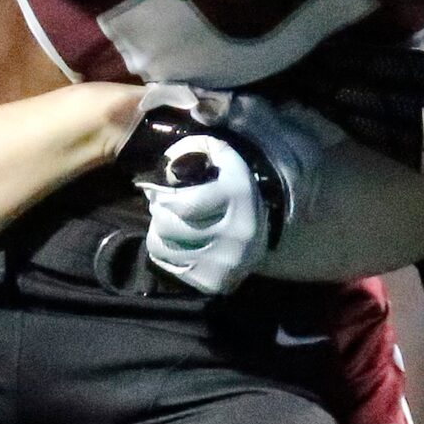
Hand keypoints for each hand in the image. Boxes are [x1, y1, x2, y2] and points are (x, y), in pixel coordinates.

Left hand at [139, 134, 269, 293]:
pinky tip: (177, 241)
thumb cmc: (232, 186)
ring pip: (162, 246)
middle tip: (163, 206)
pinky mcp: (214, 282)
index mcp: (238, 197)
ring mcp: (226, 262)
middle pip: (168, 226)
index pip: (183, 205)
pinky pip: (167, 264)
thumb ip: (200, 141)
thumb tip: (174, 152)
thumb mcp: (222, 157)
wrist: (265, 226)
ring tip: (169, 223)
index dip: (162, 196)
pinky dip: (164, 251)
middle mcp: (236, 233)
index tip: (159, 190)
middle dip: (158, 212)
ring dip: (158, 231)